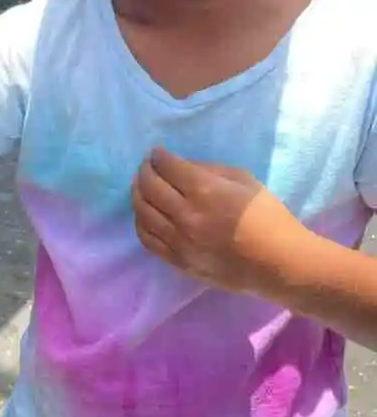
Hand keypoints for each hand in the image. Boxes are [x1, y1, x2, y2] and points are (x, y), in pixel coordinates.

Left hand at [132, 147, 310, 295]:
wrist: (280, 264)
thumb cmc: (268, 217)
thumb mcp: (244, 180)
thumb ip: (208, 169)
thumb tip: (181, 166)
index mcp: (204, 191)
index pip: (167, 167)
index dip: (158, 156)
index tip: (157, 153)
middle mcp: (186, 216)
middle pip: (149, 187)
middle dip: (144, 171)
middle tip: (147, 166)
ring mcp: (179, 242)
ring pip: (142, 213)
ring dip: (137, 194)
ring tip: (141, 186)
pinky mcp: (179, 262)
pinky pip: (147, 240)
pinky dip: (140, 222)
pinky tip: (144, 214)